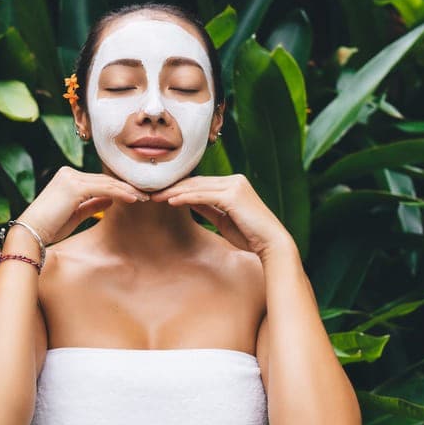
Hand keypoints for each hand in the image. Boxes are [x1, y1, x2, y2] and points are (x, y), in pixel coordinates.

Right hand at [16, 166, 149, 245]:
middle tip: (145, 194)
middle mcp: (68, 173)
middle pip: (104, 179)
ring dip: (127, 190)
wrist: (31, 233)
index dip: (118, 188)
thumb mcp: (76, 214)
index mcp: (67, 177)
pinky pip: (104, 189)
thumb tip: (111, 200)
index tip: (135, 195)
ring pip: (106, 183)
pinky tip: (133, 199)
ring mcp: (71, 178)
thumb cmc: (51, 227)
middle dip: (126, 187)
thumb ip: (93, 204)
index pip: (98, 181)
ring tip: (144, 197)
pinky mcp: (75, 187)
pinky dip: (120, 193)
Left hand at [150, 173, 293, 256]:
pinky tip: (171, 202)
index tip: (161, 193)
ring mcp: (234, 186)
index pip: (200, 183)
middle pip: (196, 182)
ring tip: (155, 196)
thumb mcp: (223, 220)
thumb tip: (187, 200)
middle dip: (172, 187)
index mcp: (233, 184)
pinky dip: (185, 198)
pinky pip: (203, 195)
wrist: (271, 244)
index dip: (179, 188)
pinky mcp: (233, 196)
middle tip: (151, 192)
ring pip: (197, 186)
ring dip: (174, 192)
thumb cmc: (250, 236)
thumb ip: (207, 208)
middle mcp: (234, 180)